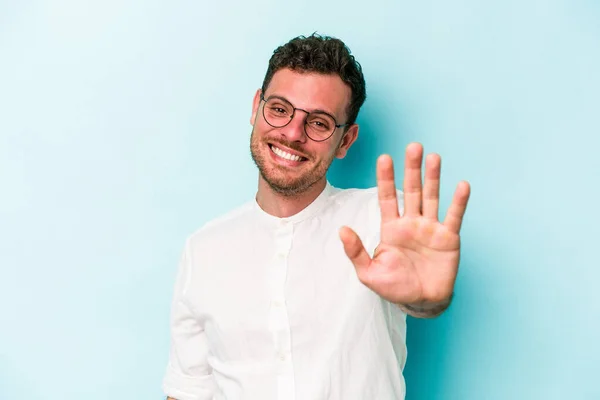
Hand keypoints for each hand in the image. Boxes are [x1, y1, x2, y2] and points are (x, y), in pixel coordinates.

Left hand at [339, 142, 470, 305]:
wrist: (421, 302)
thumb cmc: (394, 288)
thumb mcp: (369, 272)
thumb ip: (356, 251)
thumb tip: (341, 229)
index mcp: (391, 228)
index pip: (387, 197)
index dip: (385, 178)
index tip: (384, 158)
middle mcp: (411, 222)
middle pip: (411, 190)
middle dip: (411, 169)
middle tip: (413, 146)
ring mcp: (430, 228)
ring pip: (432, 197)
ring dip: (433, 177)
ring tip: (434, 157)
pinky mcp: (448, 238)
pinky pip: (454, 216)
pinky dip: (458, 201)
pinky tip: (461, 185)